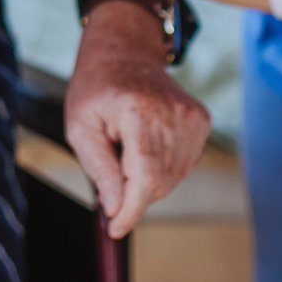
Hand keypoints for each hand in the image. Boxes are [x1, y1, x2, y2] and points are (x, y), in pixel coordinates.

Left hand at [64, 0, 212, 238]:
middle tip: (109, 176)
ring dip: (146, 181)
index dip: (131, 209)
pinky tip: (144, 147)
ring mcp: (193, 118)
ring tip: (125, 152)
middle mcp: (174, 114)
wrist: (125, 54)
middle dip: (131, 194)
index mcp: (140, 111)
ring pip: (171, 179)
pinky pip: (182, 166)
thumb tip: (116, 207)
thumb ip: (99, 169)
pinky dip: (161, 169)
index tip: (115, 228)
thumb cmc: (97, 89)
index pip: (145, 175)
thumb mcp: (80, 127)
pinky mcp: (201, 122)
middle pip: (158, 182)